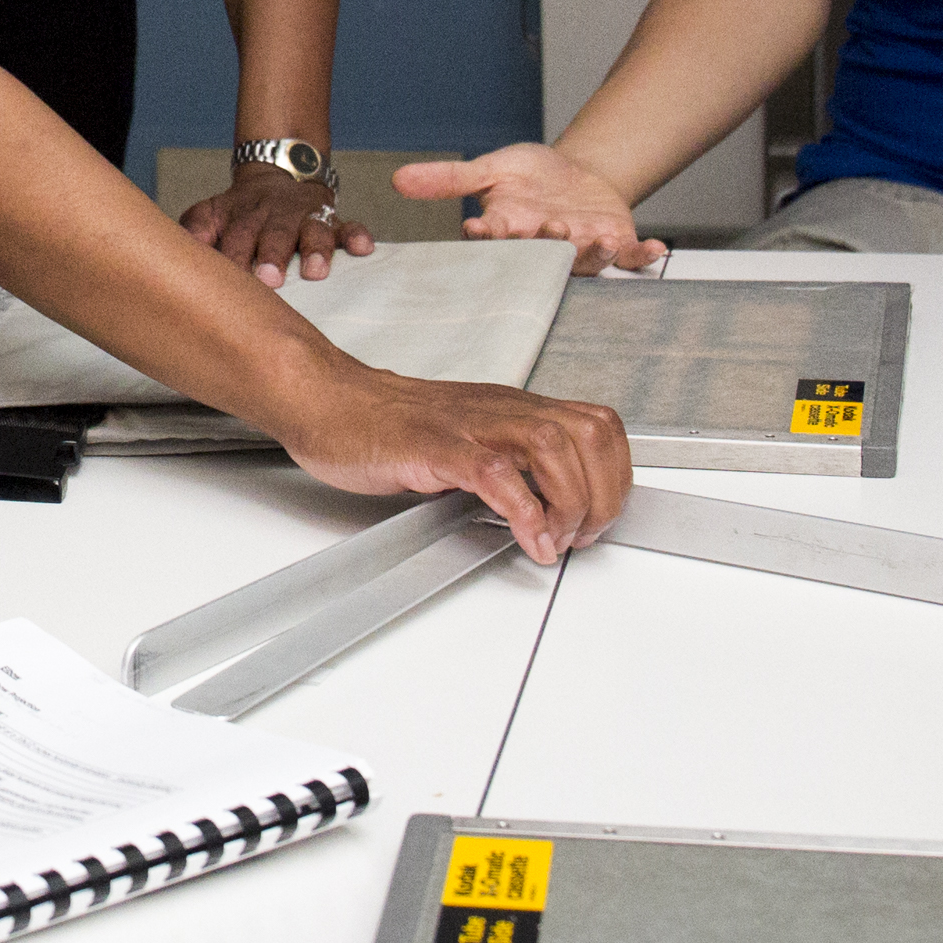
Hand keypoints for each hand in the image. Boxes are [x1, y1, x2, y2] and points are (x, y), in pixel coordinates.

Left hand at [182, 162, 375, 287]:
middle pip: (273, 234)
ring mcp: (306, 217)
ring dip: (315, 250)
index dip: (232, 255)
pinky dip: (356, 235)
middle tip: (269, 279)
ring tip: (315, 272)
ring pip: (313, 231)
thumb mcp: (211, 213)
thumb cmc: (240, 212)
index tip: (229, 276)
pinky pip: (349, 225)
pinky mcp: (334, 219)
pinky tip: (363, 248)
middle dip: (272, 256)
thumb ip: (195, 230)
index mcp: (241, 215)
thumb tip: (183, 248)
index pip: (235, 236)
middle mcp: (275, 215)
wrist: (279, 174)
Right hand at [271, 366, 631, 566]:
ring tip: (556, 540)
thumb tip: (545, 508)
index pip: (598, 425)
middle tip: (581, 534)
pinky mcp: (433, 446)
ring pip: (553, 445)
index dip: (615, 475)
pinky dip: (523, 511)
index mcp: (512, 409)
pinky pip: (494, 472)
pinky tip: (527, 539)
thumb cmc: (386, 425)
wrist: (327, 402)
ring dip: (570, 503)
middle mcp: (500, 409)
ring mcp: (467, 424)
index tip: (598, 517)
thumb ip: (506, 465)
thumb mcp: (465, 440)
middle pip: (590, 433)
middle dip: (603, 494)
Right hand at [389, 144, 665, 273]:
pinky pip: (631, 260)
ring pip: (586, 261)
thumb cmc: (530, 178)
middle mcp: (546, 249)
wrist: (577, 176)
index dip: (489, 235)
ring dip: (593, 253)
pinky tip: (658, 249)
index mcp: (511, 233)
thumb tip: (398, 179)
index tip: (479, 228)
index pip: (495, 239)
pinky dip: (644, 257)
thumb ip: (450, 178)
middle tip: (549, 230)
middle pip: (544, 255)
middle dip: (548, 246)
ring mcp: (581, 251)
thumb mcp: (490, 168)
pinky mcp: (615, 246)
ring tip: (600, 239)